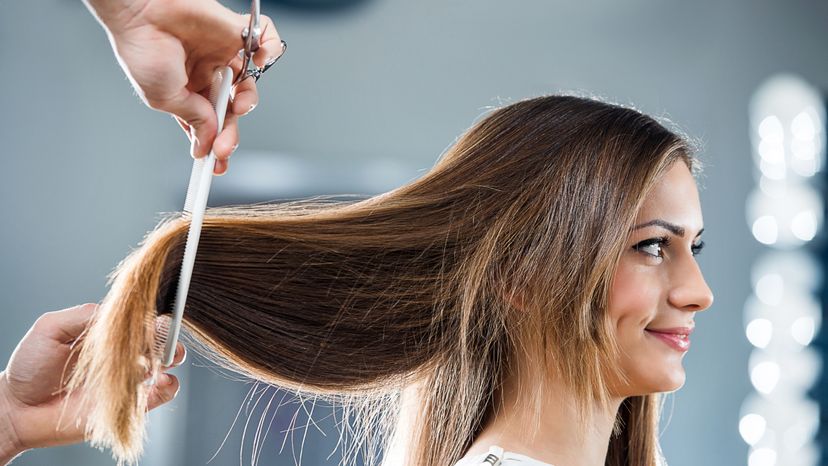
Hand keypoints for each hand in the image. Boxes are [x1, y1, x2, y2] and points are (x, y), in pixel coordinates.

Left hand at [0, 304, 184, 461]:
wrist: (19, 409)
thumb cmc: (30, 366)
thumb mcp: (51, 328)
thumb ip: (85, 315)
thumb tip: (120, 313)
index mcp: (108, 333)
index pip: (139, 318)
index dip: (150, 315)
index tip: (150, 317)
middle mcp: (122, 353)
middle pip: (159, 339)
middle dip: (167, 335)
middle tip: (160, 339)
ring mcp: (128, 378)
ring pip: (166, 364)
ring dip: (170, 357)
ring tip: (158, 359)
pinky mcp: (130, 404)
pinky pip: (162, 394)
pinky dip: (169, 386)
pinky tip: (161, 381)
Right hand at [84, 0, 285, 174]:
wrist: (140, 11)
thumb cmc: (142, 49)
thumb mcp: (165, 98)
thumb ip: (194, 118)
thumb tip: (209, 141)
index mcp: (187, 91)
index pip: (209, 122)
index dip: (215, 143)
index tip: (218, 165)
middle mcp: (206, 73)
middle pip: (230, 109)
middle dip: (231, 132)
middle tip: (225, 147)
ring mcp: (222, 53)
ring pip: (249, 84)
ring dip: (248, 100)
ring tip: (237, 106)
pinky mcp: (234, 30)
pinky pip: (265, 39)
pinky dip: (271, 49)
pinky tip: (260, 61)